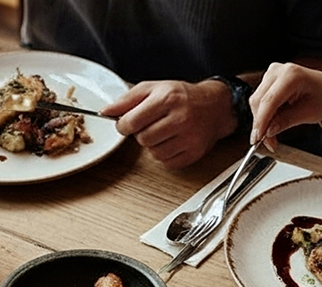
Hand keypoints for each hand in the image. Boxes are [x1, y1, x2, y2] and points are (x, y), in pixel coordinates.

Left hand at [102, 80, 236, 169]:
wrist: (215, 106)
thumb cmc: (182, 96)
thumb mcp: (153, 89)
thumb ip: (126, 100)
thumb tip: (105, 112)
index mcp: (167, 98)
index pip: (131, 122)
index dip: (124, 125)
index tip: (128, 123)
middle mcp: (180, 118)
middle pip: (142, 139)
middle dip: (142, 133)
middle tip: (153, 124)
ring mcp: (189, 137)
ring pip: (154, 153)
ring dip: (154, 145)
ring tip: (165, 131)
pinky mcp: (194, 153)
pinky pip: (167, 163)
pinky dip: (166, 155)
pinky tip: (174, 141)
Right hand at [248, 62, 321, 151]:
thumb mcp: (310, 113)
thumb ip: (286, 121)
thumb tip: (268, 131)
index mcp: (292, 75)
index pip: (269, 101)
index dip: (261, 122)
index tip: (257, 140)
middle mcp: (279, 71)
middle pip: (258, 102)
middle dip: (260, 125)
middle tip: (268, 143)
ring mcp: (273, 74)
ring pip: (256, 103)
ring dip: (261, 122)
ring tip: (272, 137)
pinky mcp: (269, 81)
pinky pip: (260, 101)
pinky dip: (264, 116)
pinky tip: (273, 125)